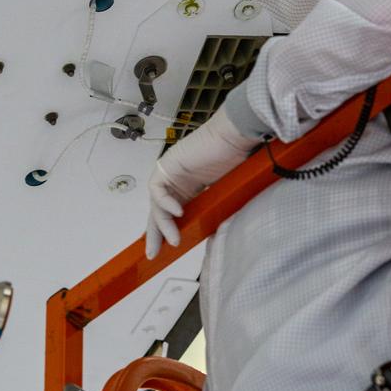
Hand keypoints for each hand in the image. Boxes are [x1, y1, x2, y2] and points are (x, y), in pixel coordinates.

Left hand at [145, 105, 256, 258]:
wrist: (235, 136)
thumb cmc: (236, 159)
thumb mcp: (224, 192)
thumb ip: (213, 208)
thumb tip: (212, 232)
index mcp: (188, 187)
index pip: (170, 212)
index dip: (166, 230)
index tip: (166, 250)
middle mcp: (175, 180)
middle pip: (158, 210)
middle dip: (155, 233)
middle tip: (154, 254)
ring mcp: (169, 172)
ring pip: (156, 203)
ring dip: (163, 224)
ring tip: (174, 240)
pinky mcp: (167, 165)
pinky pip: (157, 188)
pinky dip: (166, 202)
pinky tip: (178, 213)